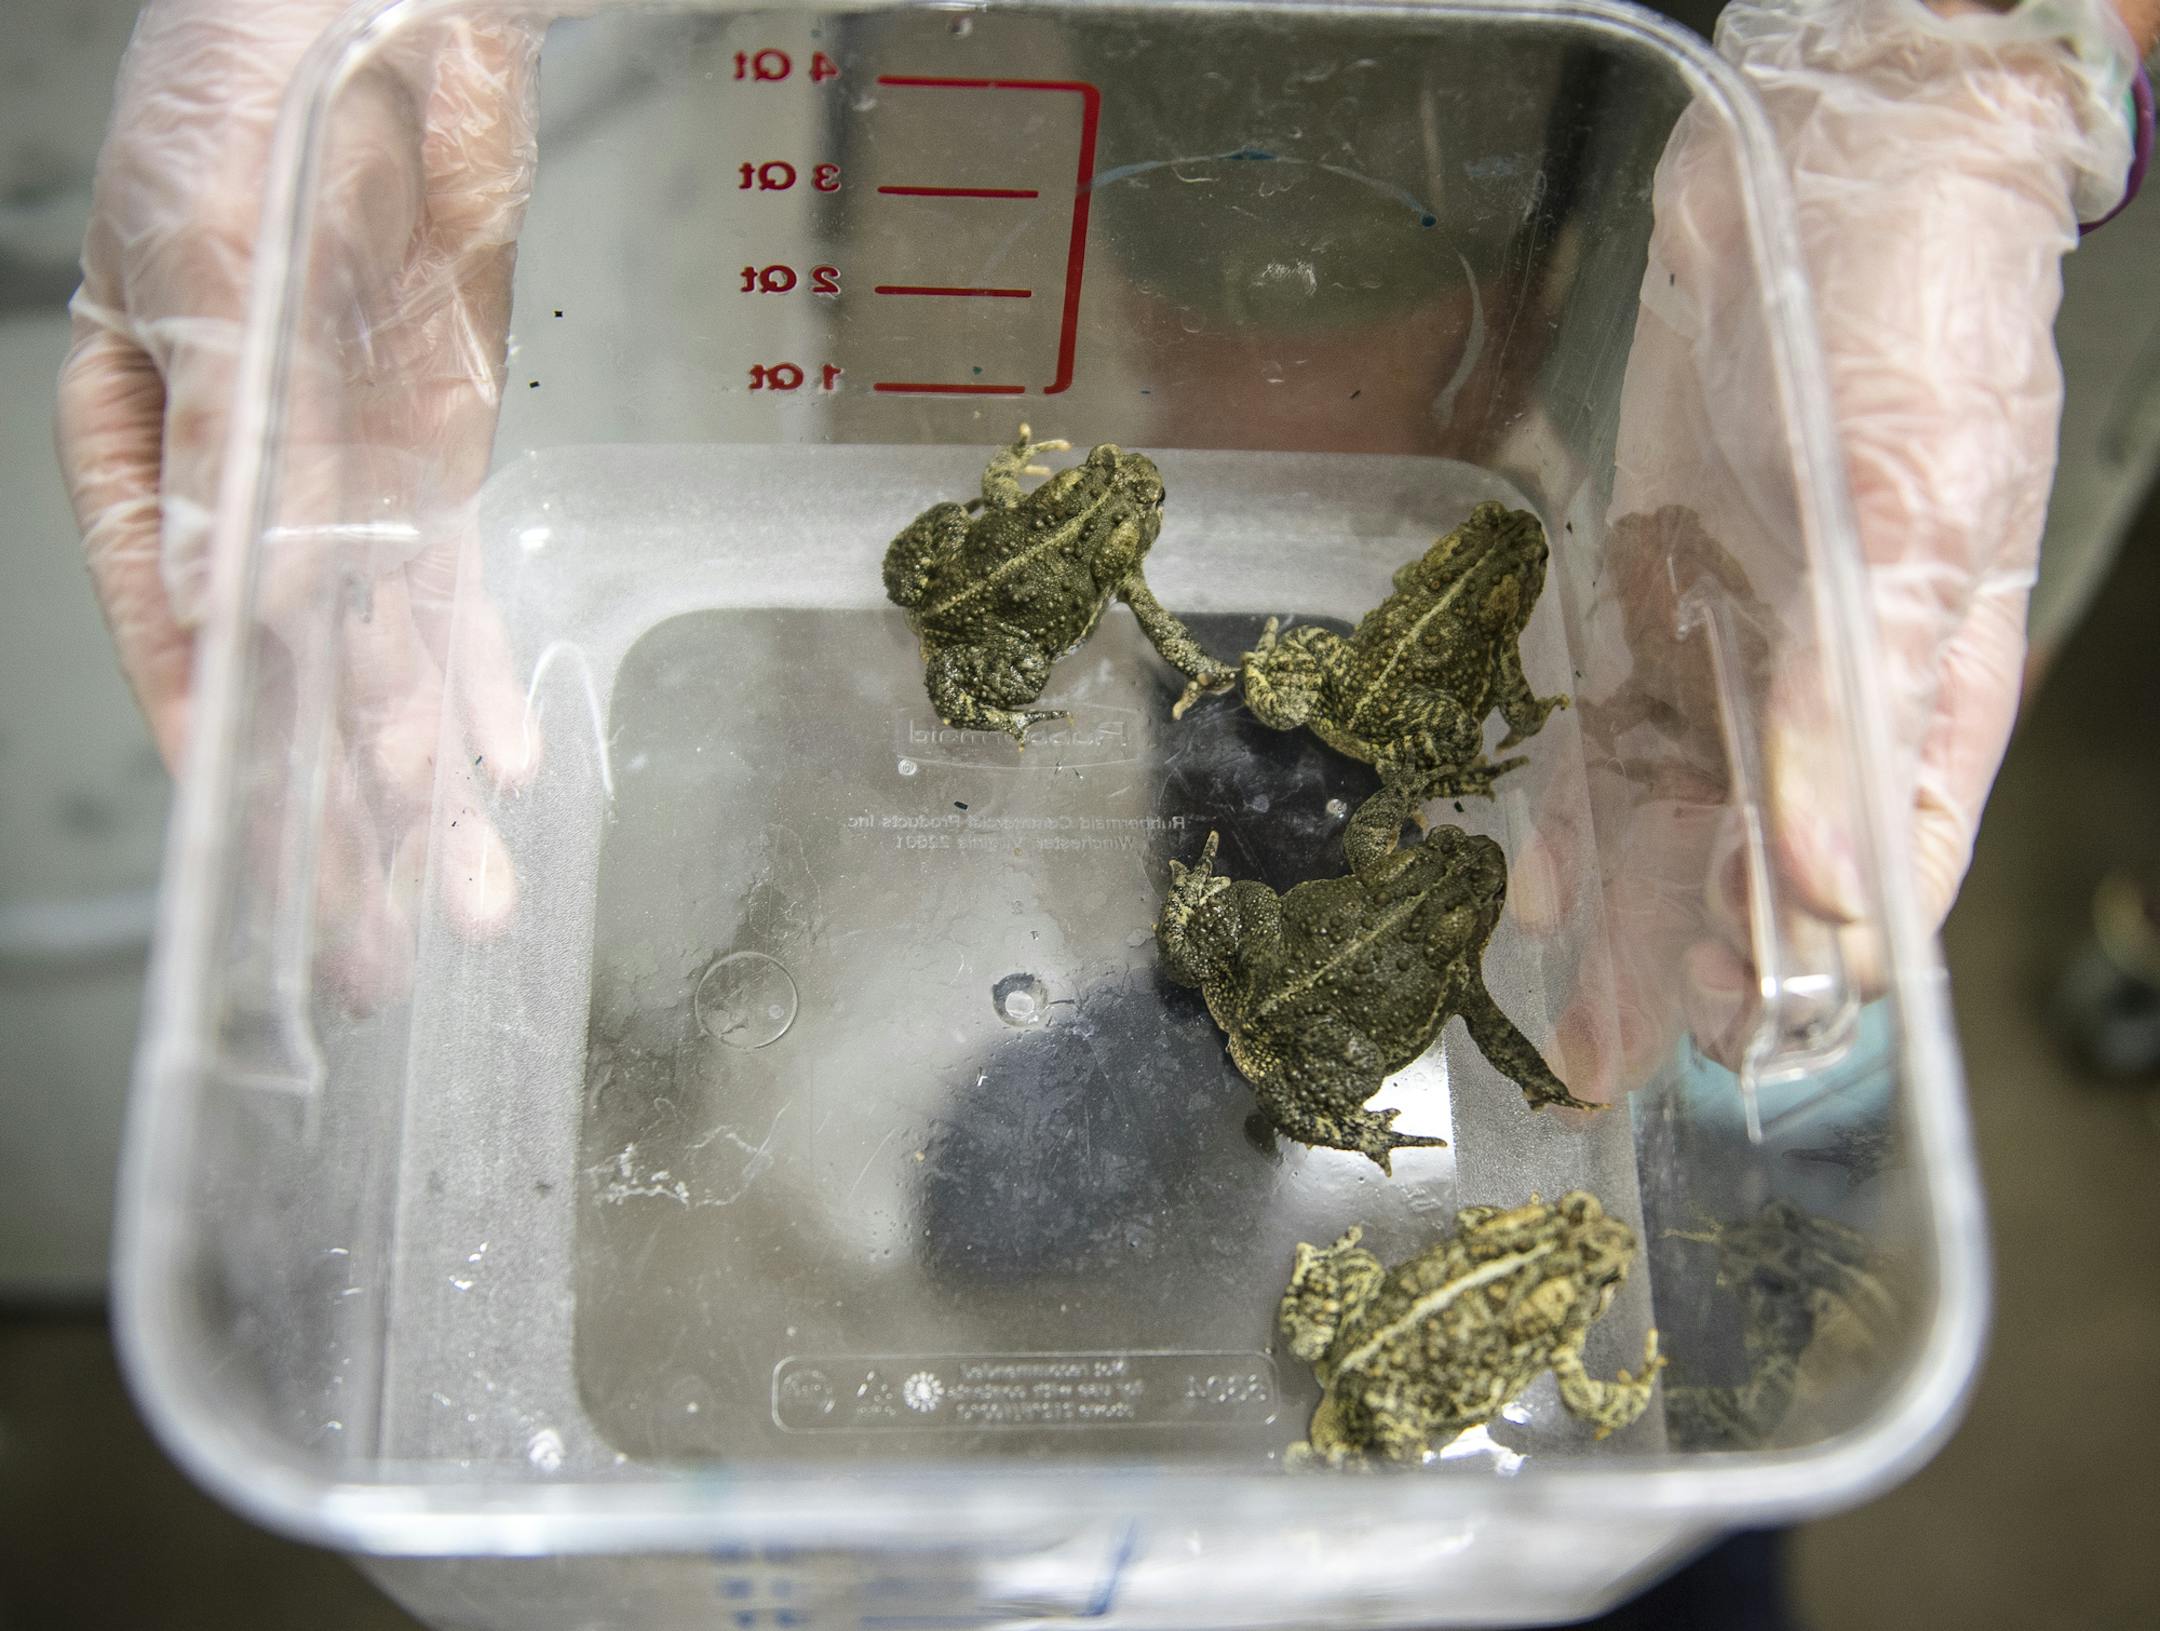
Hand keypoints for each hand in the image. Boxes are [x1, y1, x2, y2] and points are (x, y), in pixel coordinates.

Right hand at [57, 0, 543, 1006]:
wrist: (385, 8)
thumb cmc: (249, 94)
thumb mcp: (204, 261)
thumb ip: (223, 441)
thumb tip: (233, 611)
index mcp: (145, 439)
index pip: (171, 627)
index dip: (223, 748)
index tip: (261, 865)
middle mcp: (245, 484)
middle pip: (286, 678)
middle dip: (334, 816)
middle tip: (371, 951)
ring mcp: (344, 477)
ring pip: (381, 659)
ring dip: (421, 781)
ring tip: (461, 897)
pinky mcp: (434, 456)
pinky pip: (453, 595)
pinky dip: (478, 677)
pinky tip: (500, 765)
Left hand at [1517, 0, 2143, 1096]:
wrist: (1831, 177)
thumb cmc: (1914, 326)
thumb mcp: (1902, 512)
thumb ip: (1859, 701)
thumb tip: (1834, 885)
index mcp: (1926, 688)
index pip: (1882, 867)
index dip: (1813, 962)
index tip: (1745, 1040)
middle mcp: (1827, 693)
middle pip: (1764, 868)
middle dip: (1697, 968)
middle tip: (1620, 1062)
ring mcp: (1739, 646)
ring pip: (1677, 818)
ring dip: (1624, 921)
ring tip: (1569, 1029)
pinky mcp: (1659, 597)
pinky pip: (1609, 729)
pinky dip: (1574, 808)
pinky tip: (1533, 887)